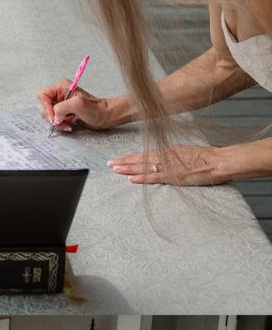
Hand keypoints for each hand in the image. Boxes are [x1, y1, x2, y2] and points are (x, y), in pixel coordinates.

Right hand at [36, 80, 114, 131]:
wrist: (104, 116)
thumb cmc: (95, 108)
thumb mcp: (78, 104)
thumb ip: (62, 108)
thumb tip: (54, 117)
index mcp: (61, 87)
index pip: (42, 95)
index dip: (45, 107)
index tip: (54, 116)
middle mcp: (59, 94)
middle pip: (44, 107)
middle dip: (52, 117)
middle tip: (62, 121)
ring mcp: (61, 104)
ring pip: (49, 116)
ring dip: (57, 123)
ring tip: (68, 124)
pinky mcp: (64, 113)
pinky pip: (55, 121)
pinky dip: (61, 125)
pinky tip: (70, 124)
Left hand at [108, 144, 223, 184]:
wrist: (220, 161)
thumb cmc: (206, 158)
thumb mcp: (185, 152)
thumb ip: (171, 156)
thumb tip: (160, 159)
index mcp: (169, 150)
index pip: (144, 153)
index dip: (130, 157)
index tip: (118, 159)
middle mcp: (166, 155)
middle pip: (140, 158)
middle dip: (123, 161)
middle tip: (109, 164)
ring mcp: (169, 166)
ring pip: (144, 166)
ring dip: (128, 168)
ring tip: (114, 169)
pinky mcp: (175, 176)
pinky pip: (155, 177)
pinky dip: (142, 178)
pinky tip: (131, 179)